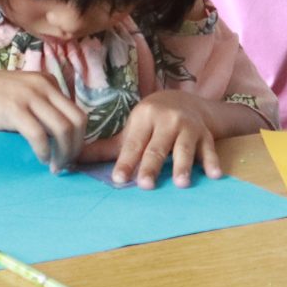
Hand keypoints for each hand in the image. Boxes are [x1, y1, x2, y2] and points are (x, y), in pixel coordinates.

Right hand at [0, 70, 86, 172]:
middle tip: (66, 164)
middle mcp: (43, 85)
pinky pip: (40, 135)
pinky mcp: (14, 108)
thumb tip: (59, 140)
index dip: (78, 137)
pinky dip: (45, 151)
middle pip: (78, 120)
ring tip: (55, 167)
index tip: (69, 155)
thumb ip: (40, 108)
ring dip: (64, 153)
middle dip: (77, 147)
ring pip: (64, 128)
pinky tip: (41, 160)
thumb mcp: (21, 94)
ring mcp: (29, 95)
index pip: (77, 111)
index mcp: (47, 81)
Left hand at [107, 92, 225, 188]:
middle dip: (151, 166)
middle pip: (157, 147)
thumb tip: (71, 159)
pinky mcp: (206, 136)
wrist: (186, 102)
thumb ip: (105, 148)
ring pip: (184, 149)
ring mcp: (188, 128)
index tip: (118, 178)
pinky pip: (210, 150)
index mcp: (144, 118)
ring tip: (181, 183)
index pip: (134, 144)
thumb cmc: (152, 123)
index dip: (126, 161)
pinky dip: (213, 162)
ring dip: (183, 165)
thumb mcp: (130, 131)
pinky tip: (215, 175)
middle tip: (145, 184)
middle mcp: (167, 121)